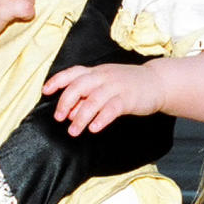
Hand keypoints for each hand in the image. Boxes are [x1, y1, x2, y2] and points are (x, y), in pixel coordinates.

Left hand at [43, 61, 161, 134]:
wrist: (157, 82)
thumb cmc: (127, 85)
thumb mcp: (105, 86)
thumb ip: (86, 97)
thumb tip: (69, 113)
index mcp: (96, 72)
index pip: (72, 73)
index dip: (57, 81)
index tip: (45, 91)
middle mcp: (104, 77)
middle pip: (79, 86)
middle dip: (65, 102)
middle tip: (59, 118)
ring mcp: (116, 87)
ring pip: (93, 100)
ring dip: (81, 117)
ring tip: (74, 131)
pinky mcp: (128, 99)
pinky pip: (112, 109)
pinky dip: (101, 119)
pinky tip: (94, 129)